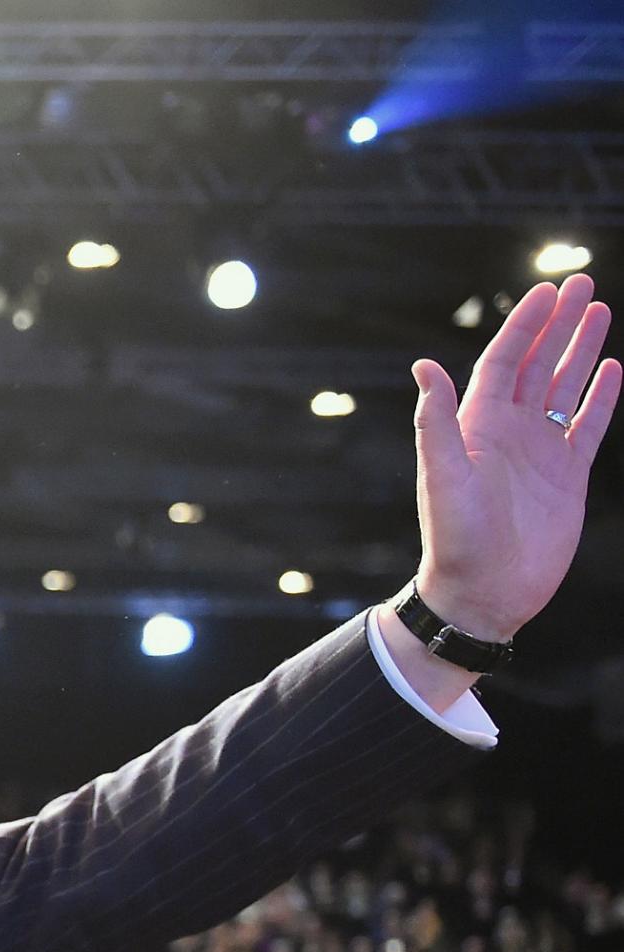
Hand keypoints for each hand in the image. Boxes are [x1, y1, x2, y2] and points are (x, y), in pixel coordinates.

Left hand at [410, 275, 617, 639]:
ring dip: (580, 349)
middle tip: (582, 282)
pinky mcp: (567, 475)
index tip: (547, 290)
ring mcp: (540, 452)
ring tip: (599, 310)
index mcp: (476, 427)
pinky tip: (612, 368)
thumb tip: (423, 366)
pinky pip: (587, 425)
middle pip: (537, 364)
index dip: (525, 325)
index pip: (504, 361)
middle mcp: (508, 433)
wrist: (483, 593)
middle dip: (558, 324)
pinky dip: (600, 397)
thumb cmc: (455, 541)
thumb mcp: (442, 478)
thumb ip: (435, 422)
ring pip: (564, 387)